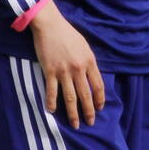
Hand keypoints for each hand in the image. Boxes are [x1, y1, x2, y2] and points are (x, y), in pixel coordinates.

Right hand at [29, 0, 104, 126]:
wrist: (50, 25)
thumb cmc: (67, 34)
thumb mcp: (84, 46)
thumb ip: (88, 62)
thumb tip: (91, 78)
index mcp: (89, 62)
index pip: (98, 86)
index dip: (99, 100)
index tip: (99, 109)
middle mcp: (78, 69)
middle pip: (86, 95)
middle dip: (89, 111)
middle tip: (90, 123)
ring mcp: (63, 71)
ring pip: (70, 97)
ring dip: (73, 113)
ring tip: (75, 124)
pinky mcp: (49, 71)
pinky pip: (51, 90)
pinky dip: (51, 102)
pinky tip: (52, 111)